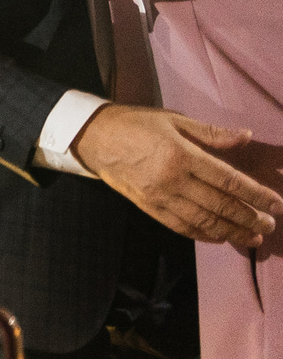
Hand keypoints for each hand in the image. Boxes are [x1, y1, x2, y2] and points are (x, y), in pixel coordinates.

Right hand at [73, 104, 282, 248]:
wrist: (93, 138)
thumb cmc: (136, 123)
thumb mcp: (174, 119)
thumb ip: (211, 133)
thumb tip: (246, 136)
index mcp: (182, 155)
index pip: (228, 180)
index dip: (256, 194)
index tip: (277, 204)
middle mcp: (174, 180)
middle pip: (220, 205)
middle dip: (249, 218)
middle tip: (270, 225)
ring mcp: (160, 197)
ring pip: (204, 221)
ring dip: (232, 232)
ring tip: (253, 238)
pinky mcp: (149, 207)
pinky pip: (181, 226)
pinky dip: (204, 235)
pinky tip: (220, 238)